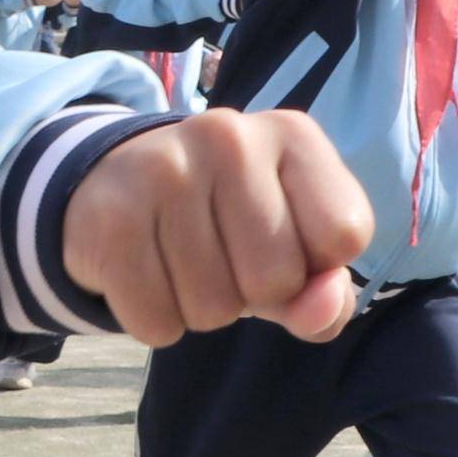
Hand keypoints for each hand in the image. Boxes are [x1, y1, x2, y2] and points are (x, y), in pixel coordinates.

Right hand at [59, 108, 371, 347]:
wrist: (115, 185)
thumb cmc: (225, 224)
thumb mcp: (292, 249)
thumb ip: (326, 292)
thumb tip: (319, 310)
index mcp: (291, 134)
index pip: (344, 235)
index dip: (315, 265)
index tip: (282, 240)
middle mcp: (229, 136)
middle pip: (277, 280)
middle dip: (252, 295)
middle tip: (221, 256)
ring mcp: (165, 170)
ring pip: (214, 310)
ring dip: (200, 309)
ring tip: (179, 260)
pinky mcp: (112, 217)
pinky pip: (157, 322)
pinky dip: (156, 321)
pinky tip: (145, 273)